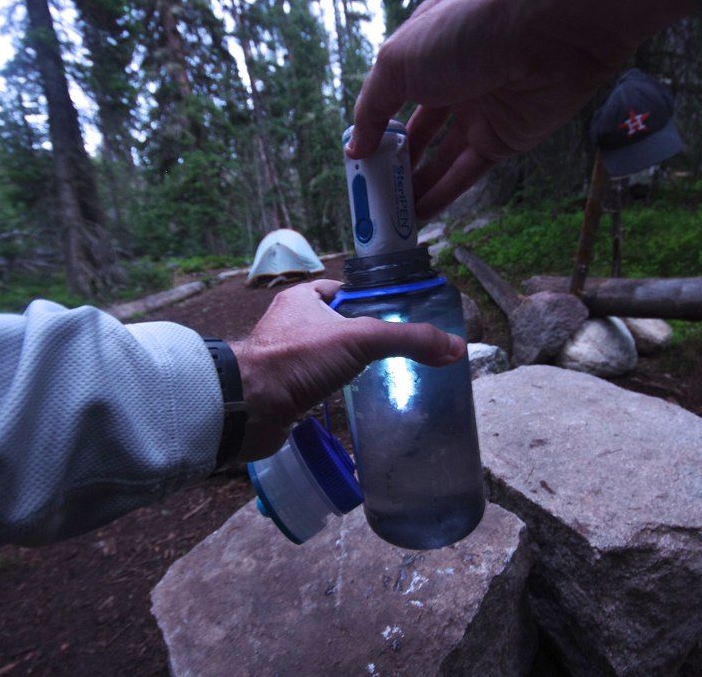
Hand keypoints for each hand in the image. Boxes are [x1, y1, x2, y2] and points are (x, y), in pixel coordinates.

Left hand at [230, 279, 464, 463]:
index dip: (372, 304)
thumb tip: (454, 347)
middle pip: (341, 326)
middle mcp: (291, 324)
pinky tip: (354, 399)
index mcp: (302, 298)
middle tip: (397, 354)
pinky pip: (319, 383)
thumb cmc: (295, 361)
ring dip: (351, 367)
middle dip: (366, 340)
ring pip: (329, 357)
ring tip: (383, 378)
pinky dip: (336, 390)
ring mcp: (286, 358)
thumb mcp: (359, 340)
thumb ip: (407, 340)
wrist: (248, 408)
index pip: (346, 292)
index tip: (398, 320)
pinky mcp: (285, 389)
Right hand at [346, 0, 692, 219]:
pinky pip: (467, 172)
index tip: (357, 156)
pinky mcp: (505, 139)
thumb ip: (373, 107)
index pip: (393, 92)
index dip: (374, 124)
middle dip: (392, 162)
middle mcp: (453, 78)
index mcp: (426, 48)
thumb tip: (355, 146)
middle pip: (416, 130)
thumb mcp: (398, 62)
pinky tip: (417, 216)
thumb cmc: (465, 32)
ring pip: (439, 157)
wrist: (547, 33)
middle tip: (369, 192)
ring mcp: (480, 111)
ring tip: (387, 214)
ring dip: (414, 185)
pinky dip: (442, 195)